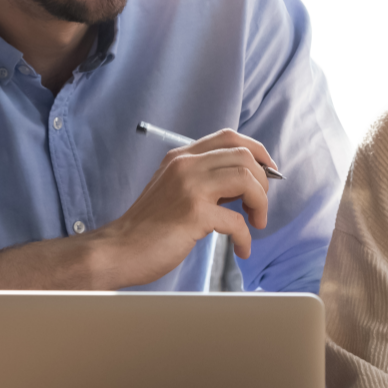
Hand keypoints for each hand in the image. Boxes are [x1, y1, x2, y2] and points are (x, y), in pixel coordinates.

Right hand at [92, 128, 275, 286]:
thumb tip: (245, 182)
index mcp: (182, 157)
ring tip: (256, 223)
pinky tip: (242, 249)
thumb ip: (204, 180)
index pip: (229, 137)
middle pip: (243, 155)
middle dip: (263, 180)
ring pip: (246, 178)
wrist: (119, 250)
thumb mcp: (174, 189)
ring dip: (260, 203)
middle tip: (260, 204)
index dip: (257, 151)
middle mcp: (186, 165)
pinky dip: (246, 237)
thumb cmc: (149, 226)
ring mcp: (189, 187)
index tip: (269, 171)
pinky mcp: (193, 214)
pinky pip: (237, 221)